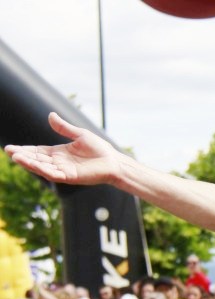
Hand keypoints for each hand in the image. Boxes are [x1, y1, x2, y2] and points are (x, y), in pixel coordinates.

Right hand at [5, 113, 121, 185]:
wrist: (114, 162)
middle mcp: (59, 162)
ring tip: (15, 157)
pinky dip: (42, 169)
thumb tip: (50, 115)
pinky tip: (33, 164)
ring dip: (29, 163)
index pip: (38, 151)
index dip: (25, 150)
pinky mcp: (71, 177)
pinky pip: (53, 174)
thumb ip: (64, 127)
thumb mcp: (79, 135)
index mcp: (59, 153)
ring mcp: (64, 171)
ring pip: (42, 167)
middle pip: (36, 159)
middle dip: (22, 156)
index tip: (10, 148)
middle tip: (8, 151)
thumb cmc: (100, 150)